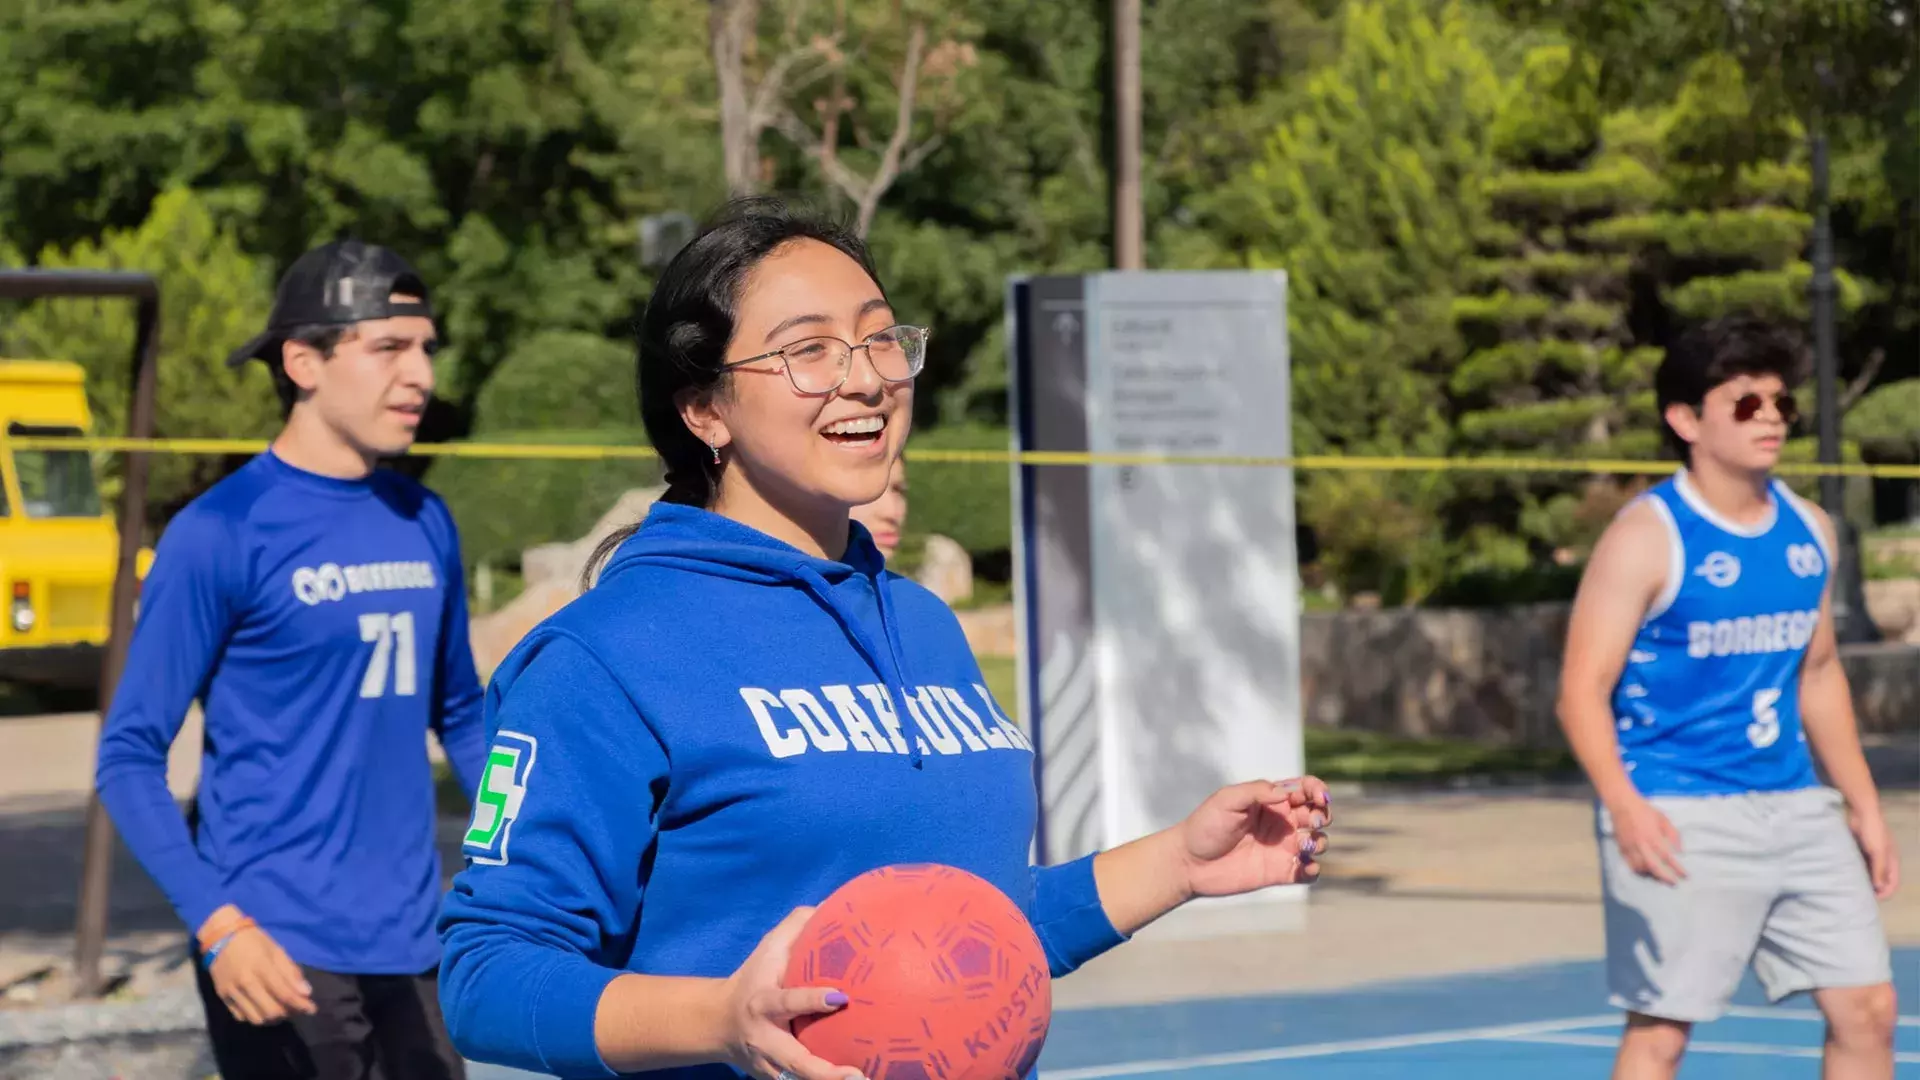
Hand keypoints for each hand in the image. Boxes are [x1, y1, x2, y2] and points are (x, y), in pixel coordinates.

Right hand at [201, 919, 315, 1024]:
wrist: (220, 936)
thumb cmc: (253, 941)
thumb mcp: (276, 950)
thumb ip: (291, 972)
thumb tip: (306, 993)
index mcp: (262, 966)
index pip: (284, 994)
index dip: (301, 1005)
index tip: (312, 1009)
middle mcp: (245, 982)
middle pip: (271, 1012)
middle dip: (288, 1013)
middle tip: (296, 1008)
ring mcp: (232, 992)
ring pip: (256, 1019)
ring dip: (272, 1019)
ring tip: (280, 1010)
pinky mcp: (222, 998)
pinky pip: (241, 1017)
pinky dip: (255, 1017)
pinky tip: (262, 1008)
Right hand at [720, 907, 863, 1079]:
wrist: (716, 1024)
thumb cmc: (753, 978)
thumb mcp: (768, 949)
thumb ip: (796, 927)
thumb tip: (831, 906)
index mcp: (763, 1004)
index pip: (787, 1002)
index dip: (811, 1001)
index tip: (841, 998)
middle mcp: (766, 1040)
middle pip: (794, 1061)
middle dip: (823, 1072)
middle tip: (857, 1074)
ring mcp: (770, 1067)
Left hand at [1176, 776, 1331, 898]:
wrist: (1189, 862)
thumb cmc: (1205, 825)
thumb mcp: (1226, 800)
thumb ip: (1256, 791)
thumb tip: (1286, 793)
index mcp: (1271, 800)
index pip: (1305, 789)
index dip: (1318, 790)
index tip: (1319, 797)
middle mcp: (1281, 822)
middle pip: (1317, 814)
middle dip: (1322, 815)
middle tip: (1310, 822)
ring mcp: (1282, 848)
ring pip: (1317, 842)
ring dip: (1319, 841)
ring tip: (1302, 845)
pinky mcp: (1280, 872)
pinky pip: (1308, 872)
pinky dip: (1313, 870)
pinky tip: (1303, 867)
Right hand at [1607, 795, 1684, 884]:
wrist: (1623, 805)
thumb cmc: (1646, 811)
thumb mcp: (1664, 819)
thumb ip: (1673, 835)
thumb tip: (1679, 851)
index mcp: (1653, 836)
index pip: (1667, 857)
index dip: (1677, 868)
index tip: (1685, 876)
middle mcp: (1641, 844)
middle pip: (1653, 866)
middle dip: (1664, 877)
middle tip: (1673, 883)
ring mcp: (1630, 847)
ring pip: (1640, 868)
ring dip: (1651, 875)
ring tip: (1659, 877)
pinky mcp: (1622, 848)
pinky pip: (1630, 864)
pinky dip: (1639, 871)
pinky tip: (1645, 872)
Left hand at [1848, 803, 1900, 899]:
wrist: (1861, 812)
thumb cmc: (1873, 831)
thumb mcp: (1878, 851)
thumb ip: (1879, 869)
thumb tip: (1879, 887)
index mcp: (1892, 861)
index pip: (1893, 883)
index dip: (1886, 893)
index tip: (1874, 901)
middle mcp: (1884, 860)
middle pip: (1881, 880)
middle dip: (1874, 890)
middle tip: (1861, 898)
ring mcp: (1872, 855)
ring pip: (1870, 873)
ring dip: (1864, 881)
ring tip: (1852, 890)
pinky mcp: (1861, 850)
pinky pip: (1860, 865)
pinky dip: (1856, 872)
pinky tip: (1847, 876)